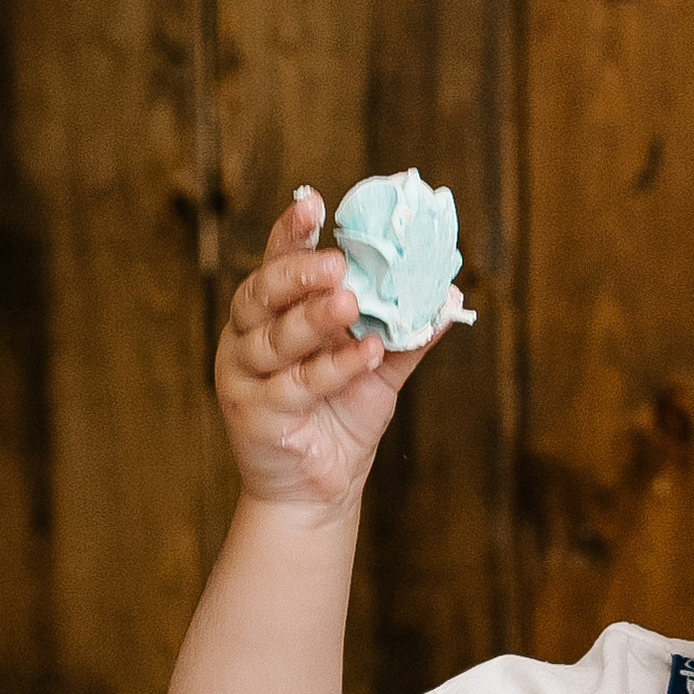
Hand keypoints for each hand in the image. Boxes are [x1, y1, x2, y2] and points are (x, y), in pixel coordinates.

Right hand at [214, 192, 443, 515]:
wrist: (320, 491)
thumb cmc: (342, 420)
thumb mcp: (379, 370)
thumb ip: (406, 333)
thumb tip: (449, 298)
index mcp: (272, 313)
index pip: (277, 262)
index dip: (292, 233)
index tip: (314, 203)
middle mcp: (247, 336)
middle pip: (263, 293)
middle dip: (299, 274)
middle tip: (338, 265)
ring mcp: (244, 375)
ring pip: (275, 338)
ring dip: (315, 320)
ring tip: (353, 305)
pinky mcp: (252, 413)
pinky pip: (295, 385)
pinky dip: (333, 368)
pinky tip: (367, 354)